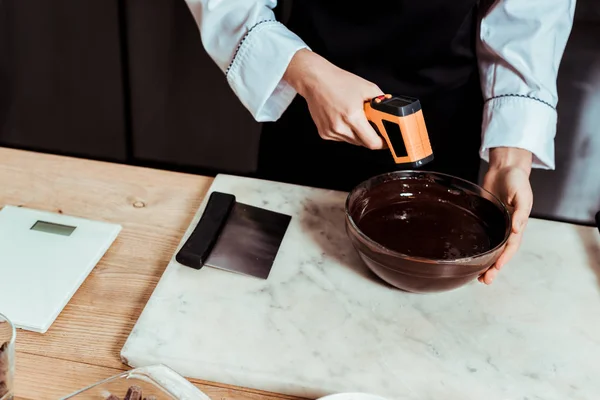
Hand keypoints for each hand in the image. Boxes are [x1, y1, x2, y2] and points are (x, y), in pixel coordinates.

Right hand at [283, 49, 385, 148]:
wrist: (315, 80)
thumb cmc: (338, 81)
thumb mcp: (367, 87)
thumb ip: (381, 101)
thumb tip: (389, 111)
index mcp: (352, 116)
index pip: (372, 142)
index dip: (382, 144)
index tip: (386, 141)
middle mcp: (340, 127)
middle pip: (363, 143)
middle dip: (370, 135)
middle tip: (371, 123)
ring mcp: (331, 131)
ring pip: (352, 141)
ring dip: (358, 134)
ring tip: (354, 117)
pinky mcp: (324, 133)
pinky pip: (342, 138)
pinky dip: (346, 132)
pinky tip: (343, 118)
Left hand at [480, 147, 533, 284]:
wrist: (505, 169)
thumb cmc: (517, 180)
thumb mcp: (522, 194)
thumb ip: (521, 211)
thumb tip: (517, 229)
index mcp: (517, 224)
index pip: (511, 246)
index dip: (504, 258)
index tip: (496, 267)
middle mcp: (507, 228)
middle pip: (501, 252)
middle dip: (494, 268)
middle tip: (485, 281)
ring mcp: (496, 225)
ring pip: (491, 248)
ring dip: (486, 263)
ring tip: (477, 277)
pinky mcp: (485, 219)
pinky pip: (482, 237)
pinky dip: (479, 248)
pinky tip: (471, 257)